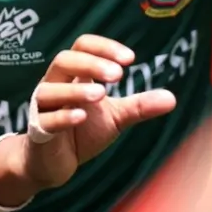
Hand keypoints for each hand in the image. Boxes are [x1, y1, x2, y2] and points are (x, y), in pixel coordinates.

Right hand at [22, 35, 176, 191]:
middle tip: (118, 75)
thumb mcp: (115, 117)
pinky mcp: (38, 132)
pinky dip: (63, 117)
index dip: (104, 47)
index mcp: (73, 76)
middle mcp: (54, 85)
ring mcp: (44, 108)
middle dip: (91, 64)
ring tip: (102, 94)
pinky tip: (82, 116)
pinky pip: (45, 120)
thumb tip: (172, 98)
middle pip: (64, 60)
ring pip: (50, 89)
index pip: (82, 47)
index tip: (130, 59)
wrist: (54, 164)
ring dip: (76, 90)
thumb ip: (138, 106)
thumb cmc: (81, 132)